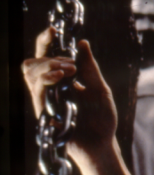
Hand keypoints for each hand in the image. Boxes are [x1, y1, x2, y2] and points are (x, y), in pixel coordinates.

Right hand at [22, 27, 118, 166]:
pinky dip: (46, 78)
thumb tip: (82, 43)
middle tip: (69, 63)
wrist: (102, 144)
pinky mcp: (43, 111)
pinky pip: (36, 90)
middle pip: (31, 62)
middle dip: (47, 55)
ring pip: (30, 73)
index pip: (47, 56)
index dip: (45, 41)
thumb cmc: (102, 119)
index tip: (53, 30)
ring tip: (68, 70)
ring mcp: (45, 99)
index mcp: (64, 80)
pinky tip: (61, 76)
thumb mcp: (101, 89)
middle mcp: (51, 88)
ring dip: (47, 65)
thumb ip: (90, 67)